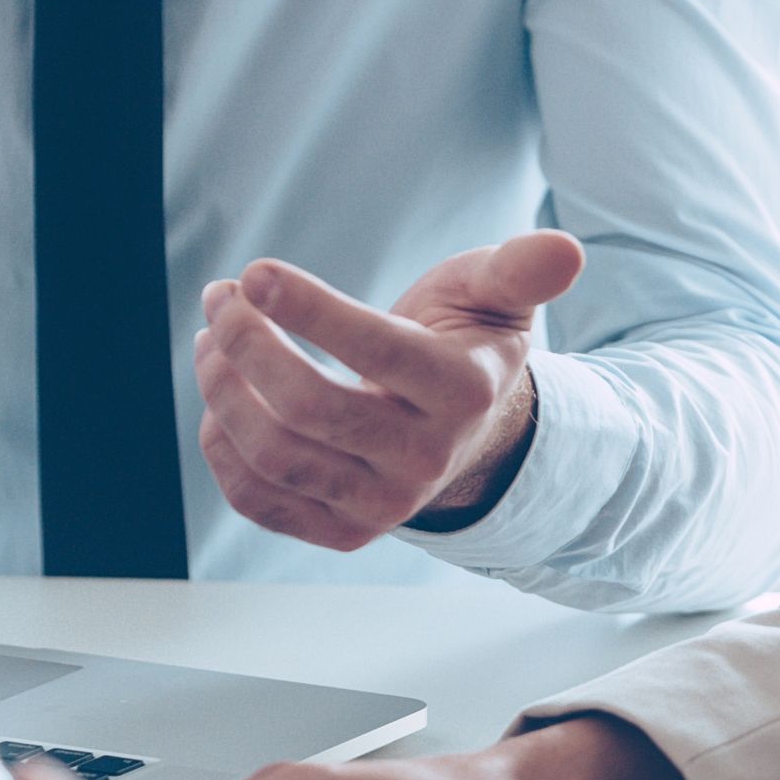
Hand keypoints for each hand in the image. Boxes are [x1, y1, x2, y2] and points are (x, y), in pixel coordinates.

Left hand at [194, 230, 583, 551]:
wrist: (467, 437)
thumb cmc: (464, 345)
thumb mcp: (495, 297)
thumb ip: (520, 268)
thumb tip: (566, 248)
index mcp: (463, 392)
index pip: (376, 350)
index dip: (307, 308)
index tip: (254, 272)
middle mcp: (425, 459)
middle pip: (310, 407)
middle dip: (247, 342)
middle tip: (222, 297)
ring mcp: (381, 505)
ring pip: (275, 455)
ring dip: (223, 390)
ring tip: (213, 339)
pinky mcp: (342, 531)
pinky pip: (259, 500)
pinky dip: (223, 448)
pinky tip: (222, 399)